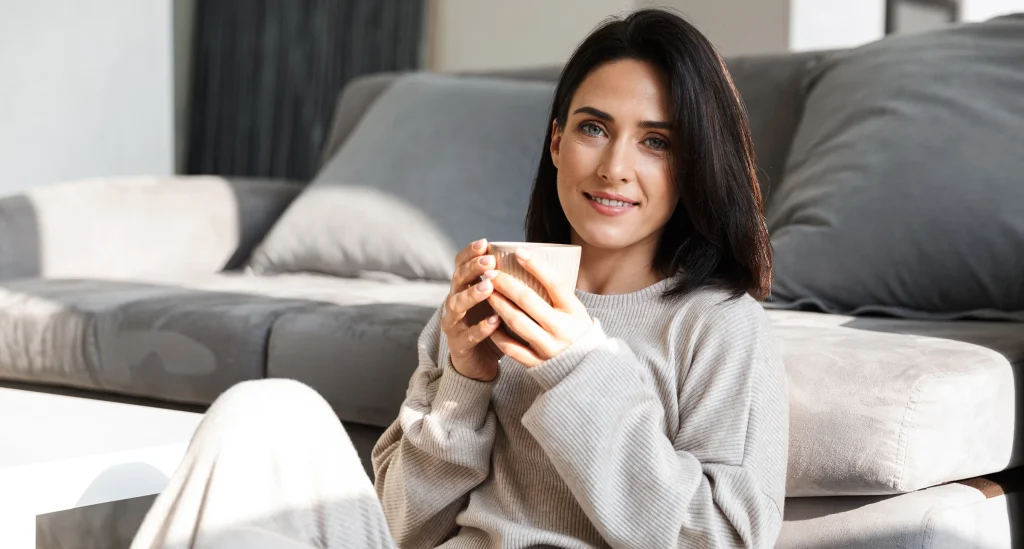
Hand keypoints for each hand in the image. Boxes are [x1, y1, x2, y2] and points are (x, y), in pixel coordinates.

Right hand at [440, 239, 503, 381]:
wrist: (478, 363)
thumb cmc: (491, 326)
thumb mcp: (496, 302)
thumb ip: (505, 284)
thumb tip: (533, 260)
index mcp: (463, 289)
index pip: (460, 265)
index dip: (470, 253)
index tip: (485, 243)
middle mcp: (454, 302)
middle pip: (457, 281)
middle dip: (472, 269)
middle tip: (490, 262)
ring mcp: (454, 324)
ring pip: (457, 305)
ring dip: (473, 295)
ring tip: (489, 287)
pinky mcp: (459, 345)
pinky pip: (468, 335)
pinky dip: (480, 328)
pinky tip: (494, 321)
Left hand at [487, 249, 592, 366]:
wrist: (588, 368)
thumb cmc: (577, 331)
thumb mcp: (576, 310)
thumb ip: (557, 294)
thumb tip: (532, 265)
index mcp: (574, 311)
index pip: (554, 283)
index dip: (536, 266)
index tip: (518, 252)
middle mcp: (562, 328)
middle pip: (528, 300)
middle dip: (506, 283)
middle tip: (490, 272)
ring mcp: (549, 347)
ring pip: (516, 322)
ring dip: (498, 304)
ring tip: (486, 292)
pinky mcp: (537, 364)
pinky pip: (512, 348)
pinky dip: (498, 334)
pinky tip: (489, 321)